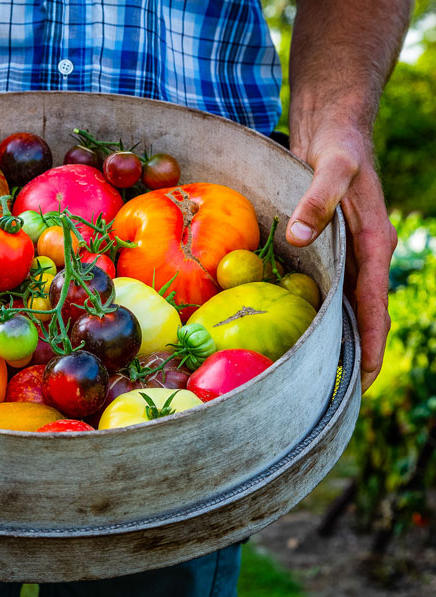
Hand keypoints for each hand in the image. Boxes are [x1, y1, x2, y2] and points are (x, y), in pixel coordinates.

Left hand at [286, 118, 396, 391]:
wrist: (334, 127)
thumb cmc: (338, 146)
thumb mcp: (331, 166)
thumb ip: (317, 199)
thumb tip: (299, 236)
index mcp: (373, 244)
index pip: (373, 305)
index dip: (371, 344)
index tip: (364, 380)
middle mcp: (363, 255)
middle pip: (362, 314)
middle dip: (354, 354)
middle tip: (335, 394)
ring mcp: (347, 252)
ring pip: (346, 305)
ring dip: (337, 338)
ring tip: (320, 375)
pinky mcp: (329, 245)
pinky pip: (329, 287)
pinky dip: (321, 312)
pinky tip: (303, 330)